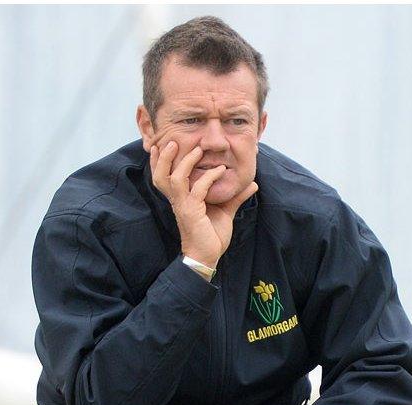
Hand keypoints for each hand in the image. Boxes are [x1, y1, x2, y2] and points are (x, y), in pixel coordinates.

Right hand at [149, 141, 258, 267]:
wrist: (207, 256)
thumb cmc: (212, 236)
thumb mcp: (226, 211)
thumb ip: (236, 196)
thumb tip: (252, 183)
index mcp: (180, 199)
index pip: (164, 176)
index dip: (159, 161)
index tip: (163, 144)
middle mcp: (178, 200)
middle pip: (160, 175)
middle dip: (164, 157)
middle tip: (171, 141)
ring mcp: (183, 206)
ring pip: (175, 178)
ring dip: (186, 162)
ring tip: (197, 149)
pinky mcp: (192, 212)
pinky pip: (198, 190)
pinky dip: (209, 178)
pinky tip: (220, 171)